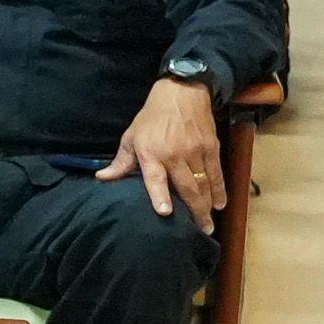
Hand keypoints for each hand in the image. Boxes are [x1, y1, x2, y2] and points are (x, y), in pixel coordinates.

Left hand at [102, 74, 225, 231]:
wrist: (181, 93)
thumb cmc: (151, 117)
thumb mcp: (131, 137)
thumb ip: (120, 162)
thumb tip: (102, 178)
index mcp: (151, 153)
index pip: (155, 178)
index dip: (160, 196)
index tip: (165, 213)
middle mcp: (174, 154)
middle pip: (186, 186)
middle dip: (194, 211)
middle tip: (199, 230)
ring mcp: (196, 151)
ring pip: (204, 182)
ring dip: (208, 204)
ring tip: (208, 224)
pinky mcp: (212, 147)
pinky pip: (217, 172)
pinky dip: (220, 189)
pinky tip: (221, 203)